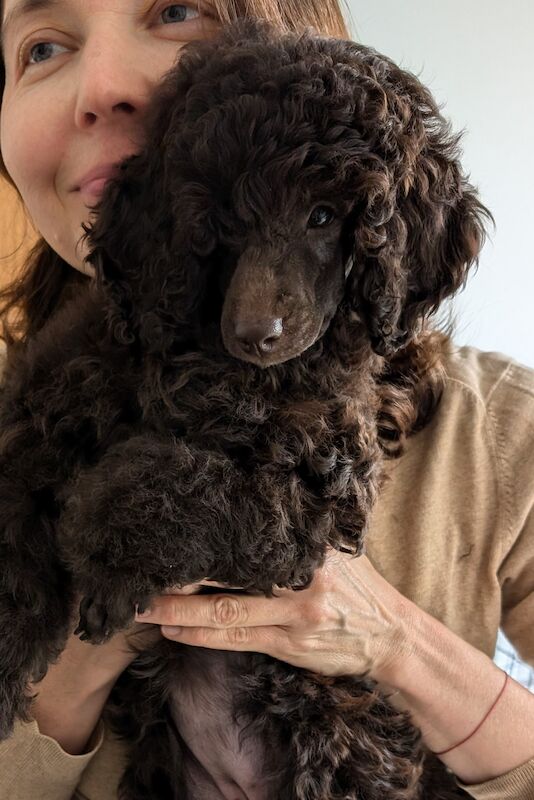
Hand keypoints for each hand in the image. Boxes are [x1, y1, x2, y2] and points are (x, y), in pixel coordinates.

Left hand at [134, 549, 412, 678]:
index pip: (248, 537)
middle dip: (182, 575)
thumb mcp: (337, 546)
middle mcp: (301, 575)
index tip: (170, 530)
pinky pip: (238, 638)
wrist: (391, 634)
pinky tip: (174, 632)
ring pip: (226, 611)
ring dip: (180, 611)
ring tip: (143, 605)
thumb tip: (258, 500)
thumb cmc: (357, 586)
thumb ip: (300, 530)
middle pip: (229, 573)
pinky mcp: (291, 644)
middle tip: (140, 569)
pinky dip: (202, 636)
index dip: (206, 536)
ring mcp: (295, 613)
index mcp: (310, 543)